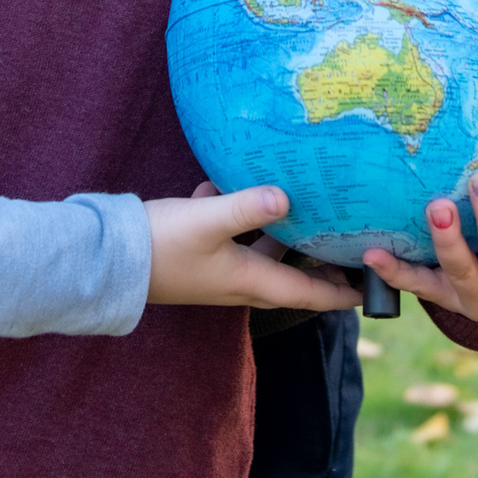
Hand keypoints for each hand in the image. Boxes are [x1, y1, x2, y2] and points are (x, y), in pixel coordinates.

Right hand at [145, 186, 362, 310]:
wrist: (107, 260)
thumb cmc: (161, 244)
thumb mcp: (207, 220)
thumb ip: (247, 207)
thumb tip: (288, 197)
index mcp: (248, 280)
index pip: (307, 293)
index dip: (340, 294)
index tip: (371, 291)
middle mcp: (236, 281)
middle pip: (289, 279)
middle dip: (319, 270)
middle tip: (349, 253)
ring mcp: (214, 270)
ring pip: (259, 256)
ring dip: (282, 240)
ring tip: (305, 216)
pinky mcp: (195, 255)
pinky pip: (228, 238)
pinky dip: (238, 218)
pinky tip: (227, 183)